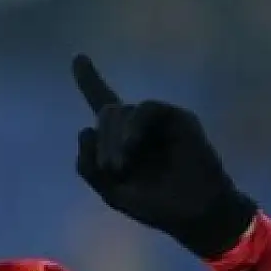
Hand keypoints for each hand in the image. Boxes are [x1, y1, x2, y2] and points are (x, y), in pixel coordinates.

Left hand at [72, 55, 256, 258]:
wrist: (193, 212)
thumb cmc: (153, 205)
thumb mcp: (110, 191)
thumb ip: (88, 166)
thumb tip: (85, 130)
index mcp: (121, 139)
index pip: (103, 103)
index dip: (89, 80)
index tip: (78, 57)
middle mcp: (138, 125)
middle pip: (106, 114)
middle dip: (102, 141)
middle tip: (112, 170)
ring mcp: (157, 120)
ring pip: (120, 112)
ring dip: (113, 140)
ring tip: (121, 167)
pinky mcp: (177, 117)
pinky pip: (146, 108)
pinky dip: (132, 128)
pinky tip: (131, 148)